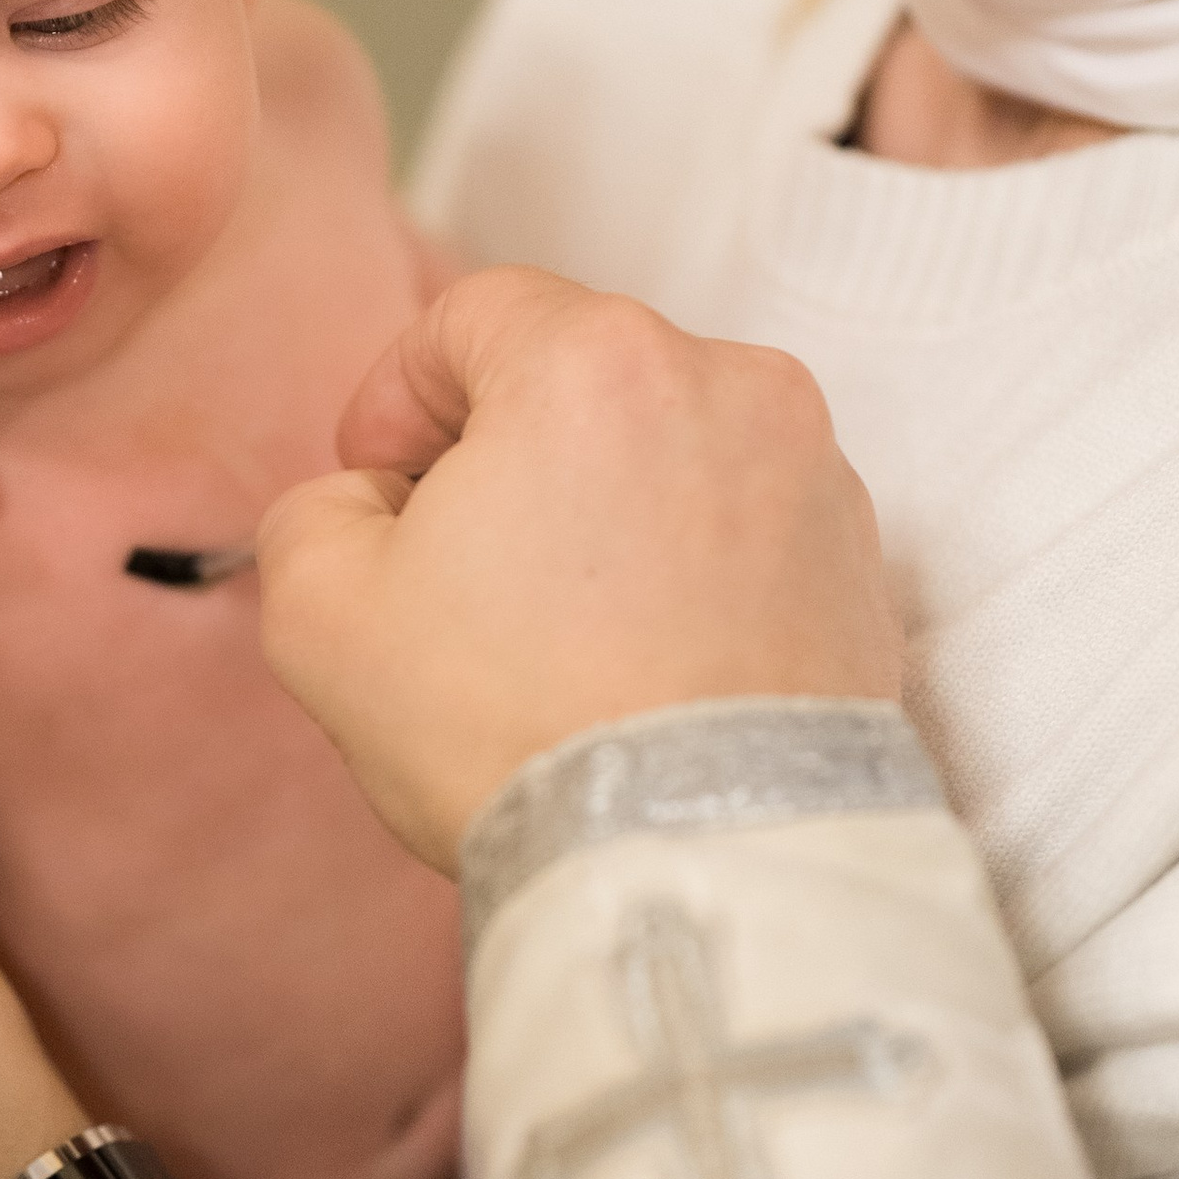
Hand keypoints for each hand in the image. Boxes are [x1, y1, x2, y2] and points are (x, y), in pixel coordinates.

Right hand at [259, 267, 902, 871]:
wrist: (702, 863)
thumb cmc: (513, 725)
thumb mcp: (323, 612)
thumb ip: (316, 515)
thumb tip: (370, 508)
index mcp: (596, 360)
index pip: (472, 315)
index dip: (400, 394)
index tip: (378, 485)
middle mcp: (729, 383)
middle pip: (580, 376)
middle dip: (505, 453)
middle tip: (457, 568)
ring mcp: (813, 473)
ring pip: (668, 449)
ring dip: (602, 509)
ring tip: (557, 633)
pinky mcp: (863, 565)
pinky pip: (744, 526)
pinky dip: (687, 568)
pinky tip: (642, 666)